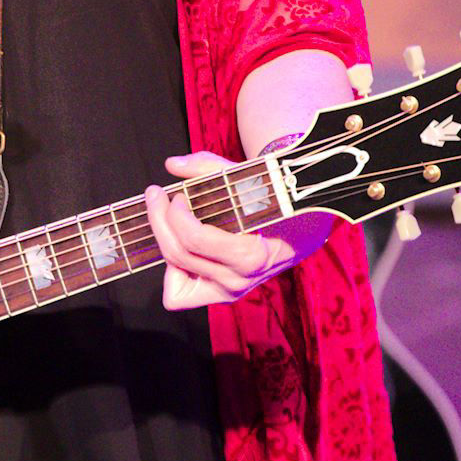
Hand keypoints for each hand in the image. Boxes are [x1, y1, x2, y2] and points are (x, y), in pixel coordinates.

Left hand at [146, 152, 334, 310]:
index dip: (174, 214)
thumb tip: (172, 163)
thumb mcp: (248, 178)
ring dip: (164, 241)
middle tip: (157, 195)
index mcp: (250, 254)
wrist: (302, 230)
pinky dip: (172, 272)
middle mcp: (238, 280)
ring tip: (167, 218)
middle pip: (177, 254)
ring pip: (173, 275)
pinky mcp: (220, 295)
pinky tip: (179, 244)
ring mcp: (229, 291)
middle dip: (159, 219)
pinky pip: (179, 296)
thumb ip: (208, 167)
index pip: (193, 239)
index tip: (176, 193)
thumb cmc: (273, 200)